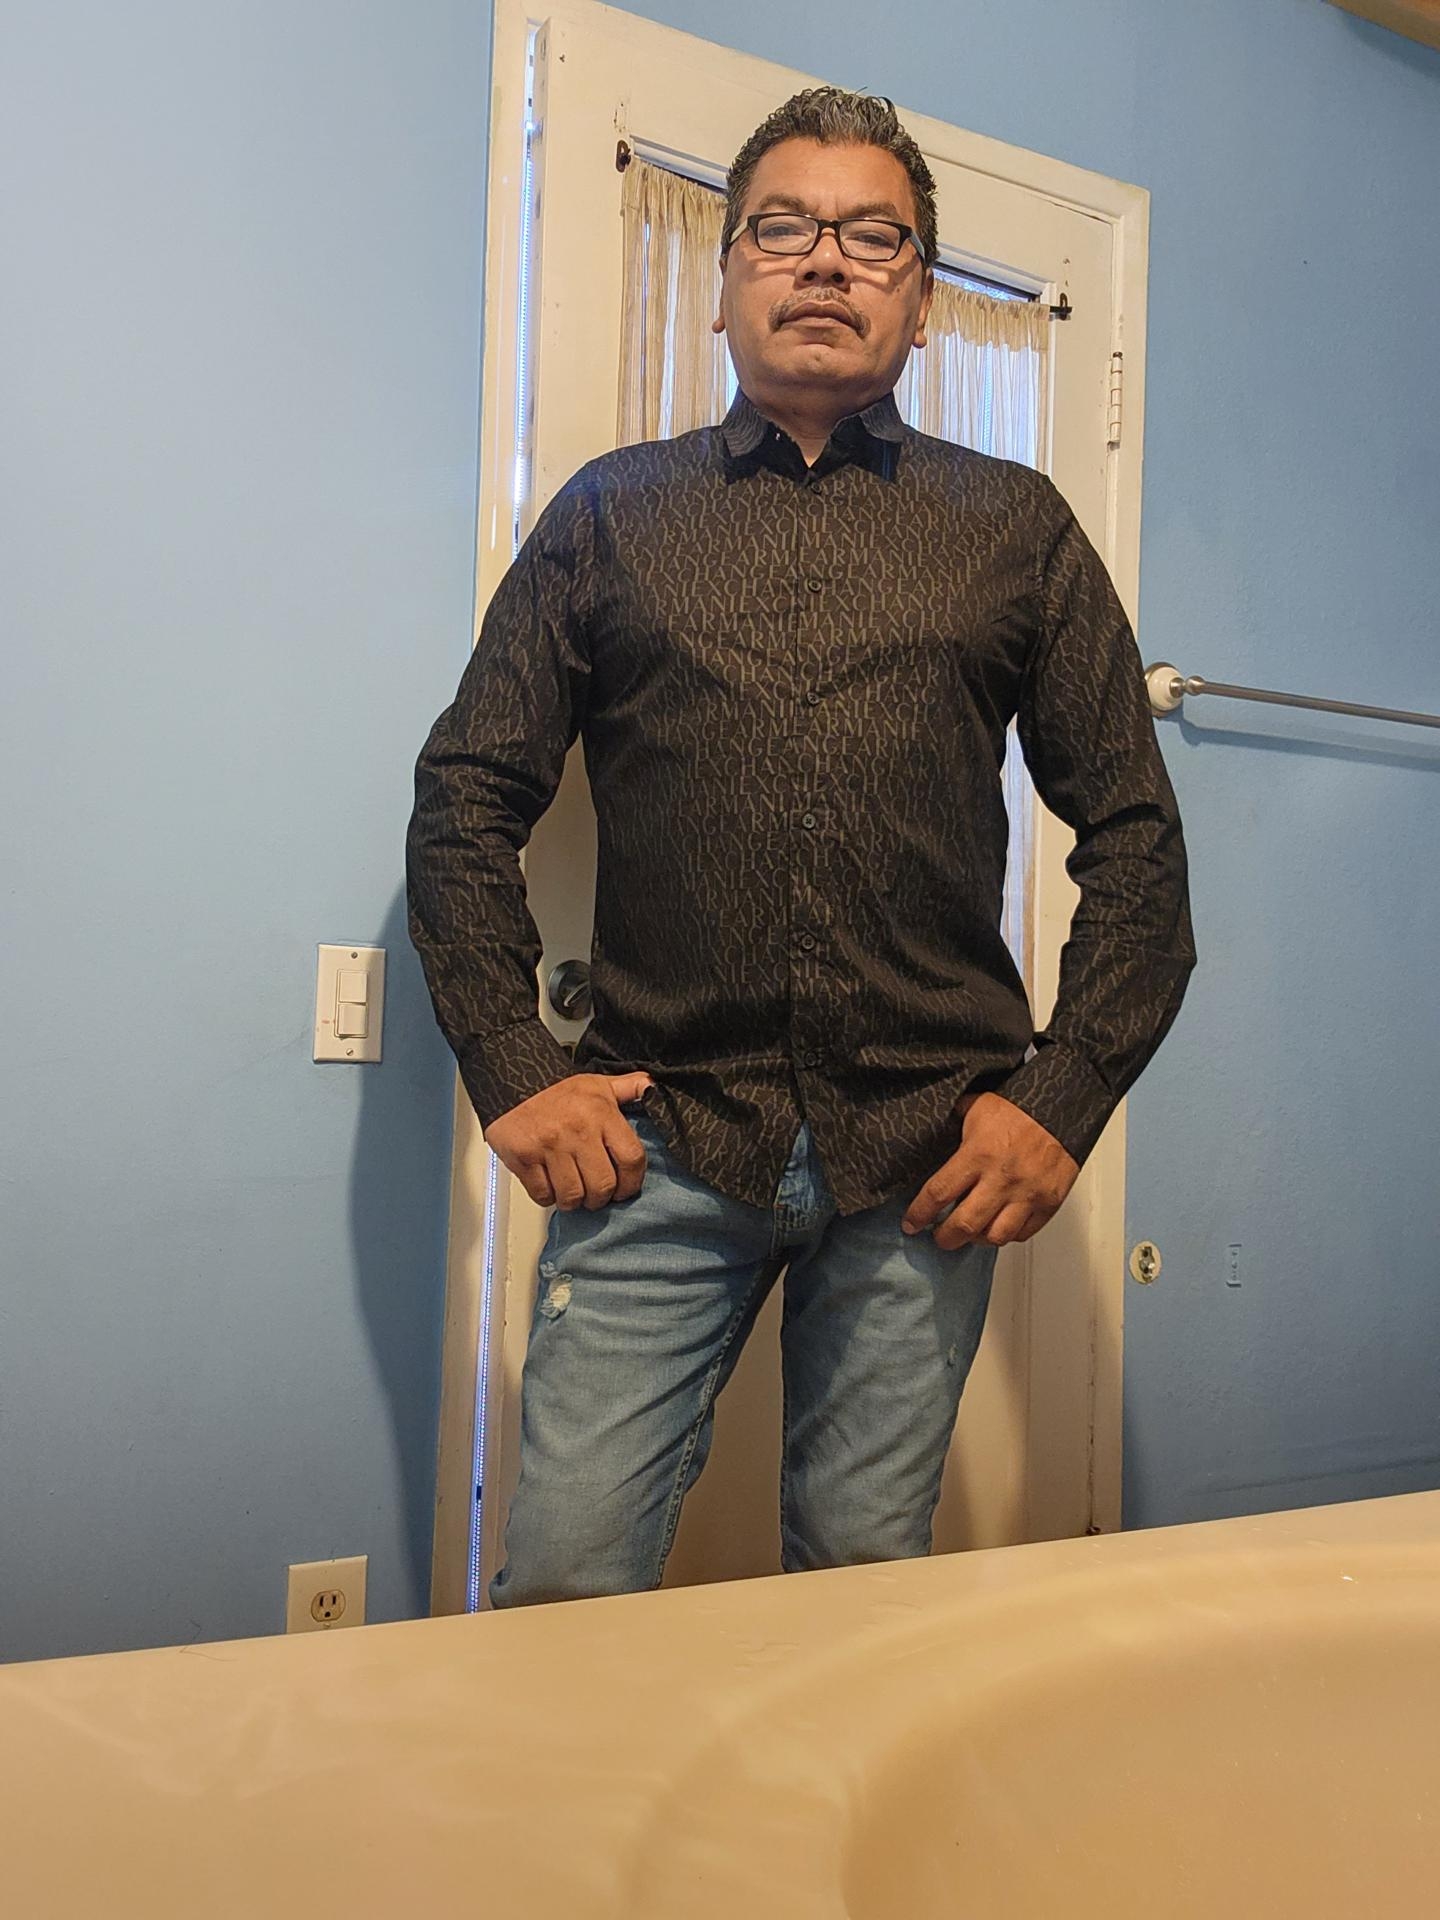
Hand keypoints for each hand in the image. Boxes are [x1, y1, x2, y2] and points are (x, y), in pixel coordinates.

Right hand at [485, 1071, 653, 1210]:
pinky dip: (548, 1196)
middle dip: (601, 1197)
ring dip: (574, 1201)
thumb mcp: (597, 1085)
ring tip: (572, 1191)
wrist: (510, 1082)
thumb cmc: (556, 1091)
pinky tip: (550, 1184)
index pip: (632, 1159)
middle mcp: (578, 1131)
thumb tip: (653, 1088)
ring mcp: (549, 1146)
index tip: (625, 1188)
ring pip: (572, 1196)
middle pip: (602, 1186)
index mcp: (601, 1114)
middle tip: (596, 1194)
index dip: (632, 1182)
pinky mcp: (523, 1158)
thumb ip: (629, 1088)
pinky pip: (543, 1194)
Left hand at [902, 1092, 1079, 1249]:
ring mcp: (1027, 1194)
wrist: (1063, 1108)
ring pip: (995, 1237)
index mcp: (978, 1155)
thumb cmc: (1020, 1109)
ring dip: (977, 1239)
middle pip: (964, 1225)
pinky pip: (1023, 1234)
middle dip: (945, 1237)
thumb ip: (952, 1124)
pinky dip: (1008, 1236)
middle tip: (939, 1237)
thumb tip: (931, 1132)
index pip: (938, 1193)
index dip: (919, 1214)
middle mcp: (1001, 1179)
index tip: (911, 1223)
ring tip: (970, 1233)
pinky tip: (998, 1226)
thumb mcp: (976, 1108)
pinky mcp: (1048, 1203)